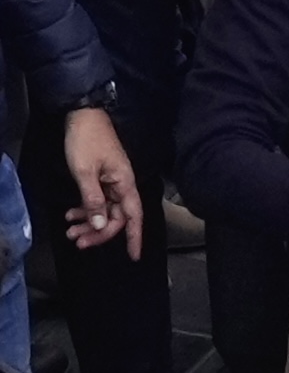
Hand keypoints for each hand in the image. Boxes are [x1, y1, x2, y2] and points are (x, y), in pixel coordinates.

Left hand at [62, 108, 142, 258]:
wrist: (83, 116)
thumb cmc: (86, 142)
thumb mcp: (85, 173)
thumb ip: (94, 200)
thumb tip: (101, 224)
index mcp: (124, 183)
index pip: (133, 216)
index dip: (134, 237)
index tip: (134, 256)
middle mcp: (122, 184)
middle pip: (117, 217)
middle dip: (99, 232)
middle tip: (77, 241)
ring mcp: (112, 181)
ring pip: (105, 211)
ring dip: (90, 223)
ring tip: (70, 231)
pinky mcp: (102, 178)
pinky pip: (98, 201)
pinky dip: (86, 210)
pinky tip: (71, 214)